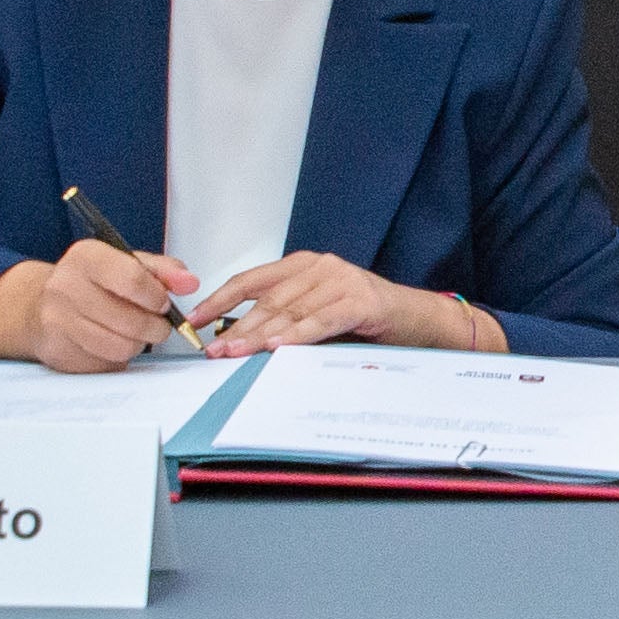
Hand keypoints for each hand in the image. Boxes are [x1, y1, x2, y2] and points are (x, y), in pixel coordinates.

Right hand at [0, 241, 194, 373]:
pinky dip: (117, 357)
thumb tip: (189, 282)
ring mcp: (58, 321)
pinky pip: (105, 364)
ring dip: (138, 344)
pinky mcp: (59, 351)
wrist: (38, 305)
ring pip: (120, 346)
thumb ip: (162, 270)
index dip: (157, 297)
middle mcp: (66, 286)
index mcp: (86, 257)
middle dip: (155, 327)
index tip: (164, 303)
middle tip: (158, 324)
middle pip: (131, 320)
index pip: (133, 278)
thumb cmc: (90, 283)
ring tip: (136, 334)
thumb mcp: (126, 264)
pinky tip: (111, 342)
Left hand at [187, 250, 502, 355]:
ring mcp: (341, 280)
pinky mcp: (361, 300)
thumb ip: (288, 321)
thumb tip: (243, 342)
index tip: (198, 321)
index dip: (221, 299)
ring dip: (260, 335)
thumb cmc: (369, 321)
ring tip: (236, 352)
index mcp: (305, 266)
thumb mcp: (320, 316)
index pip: (252, 280)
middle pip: (267, 299)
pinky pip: (321, 320)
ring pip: (290, 310)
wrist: (421, 321)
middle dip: (236, 326)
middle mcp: (320, 266)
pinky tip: (279, 347)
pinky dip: (298, 335)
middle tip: (214, 349)